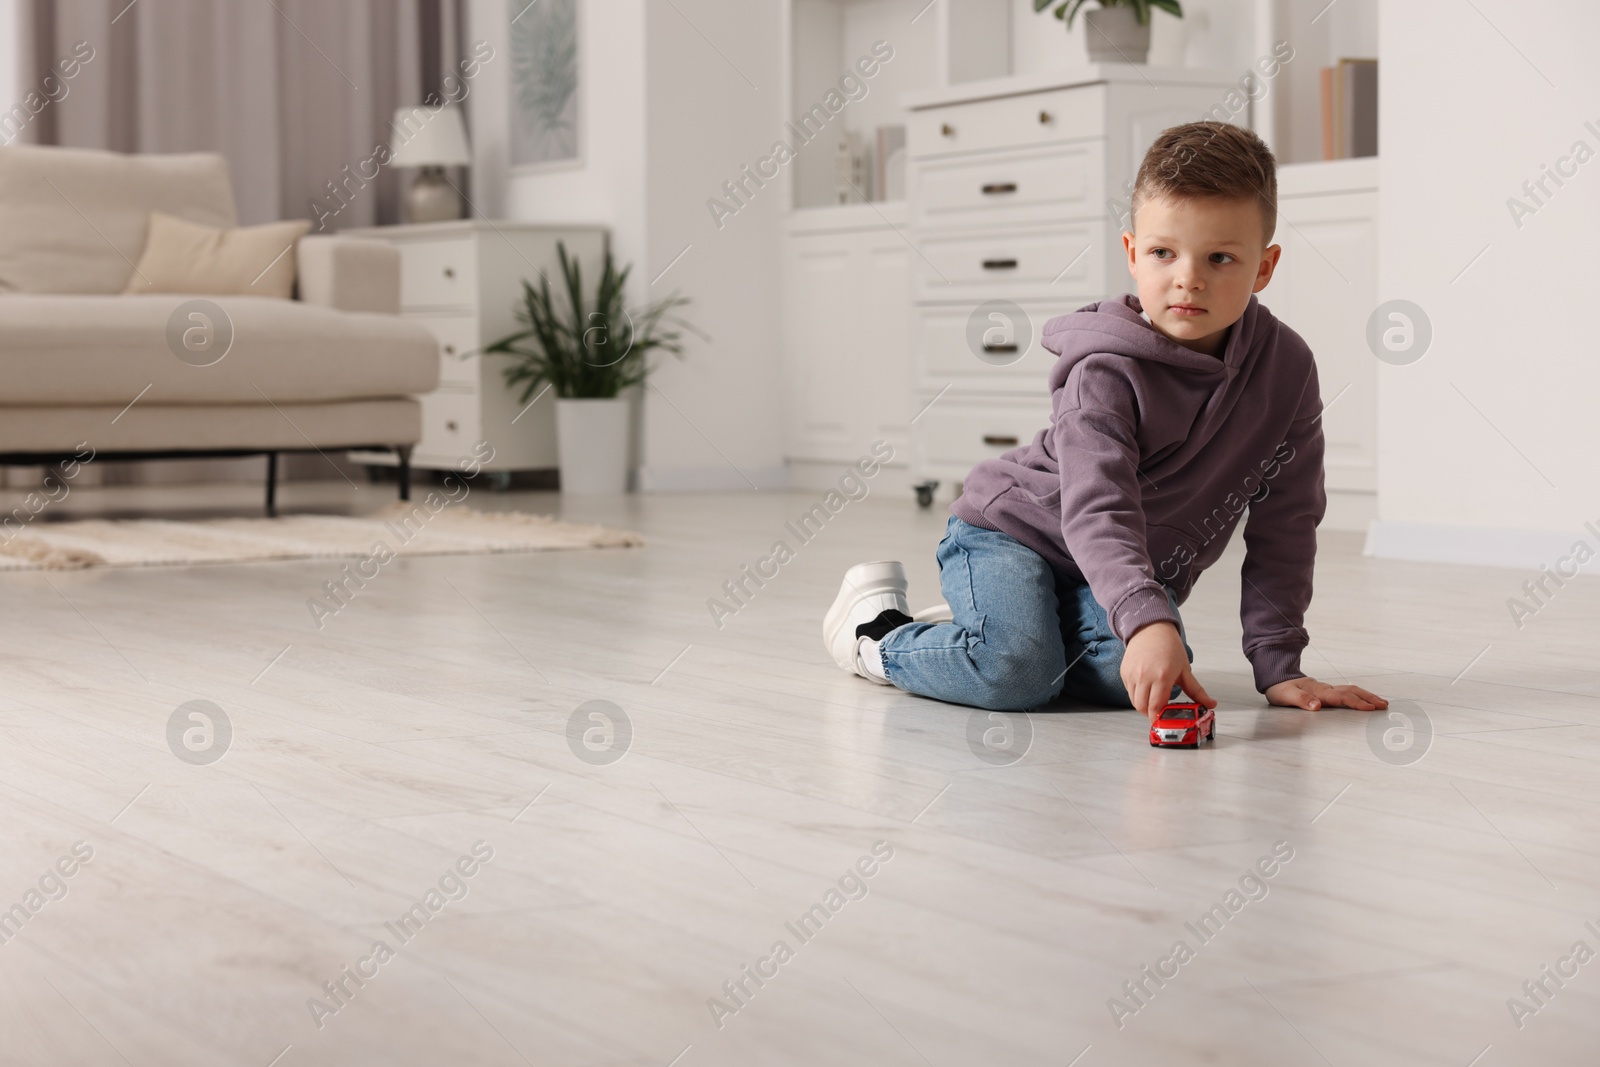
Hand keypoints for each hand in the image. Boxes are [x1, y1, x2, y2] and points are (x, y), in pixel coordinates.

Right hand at [1121, 622, 1214, 720]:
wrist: (1151, 629)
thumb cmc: (1169, 648)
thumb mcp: (1185, 670)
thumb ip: (1196, 691)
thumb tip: (1211, 704)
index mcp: (1162, 677)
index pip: (1156, 706)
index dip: (1159, 717)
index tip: (1165, 720)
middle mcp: (1144, 676)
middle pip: (1142, 707)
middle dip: (1150, 714)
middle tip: (1160, 713)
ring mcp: (1132, 674)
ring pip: (1134, 701)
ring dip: (1143, 705)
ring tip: (1154, 700)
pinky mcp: (1124, 672)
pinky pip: (1129, 691)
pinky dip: (1137, 695)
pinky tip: (1146, 688)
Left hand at [1265, 676, 1387, 711]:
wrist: (1278, 679)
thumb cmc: (1281, 689)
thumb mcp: (1285, 696)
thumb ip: (1300, 700)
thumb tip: (1316, 706)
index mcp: (1319, 692)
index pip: (1341, 697)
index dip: (1356, 702)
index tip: (1369, 708)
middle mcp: (1326, 689)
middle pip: (1351, 691)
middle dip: (1369, 698)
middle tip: (1384, 705)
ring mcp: (1328, 689)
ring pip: (1351, 690)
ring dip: (1367, 696)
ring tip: (1381, 703)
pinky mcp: (1328, 691)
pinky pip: (1347, 692)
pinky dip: (1360, 696)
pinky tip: (1367, 700)